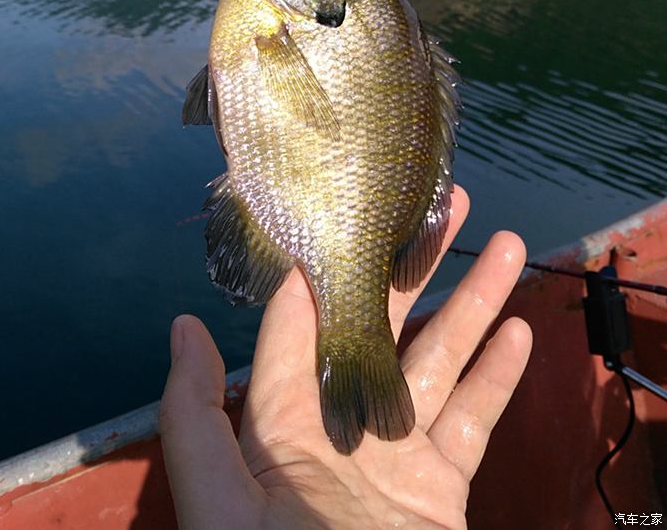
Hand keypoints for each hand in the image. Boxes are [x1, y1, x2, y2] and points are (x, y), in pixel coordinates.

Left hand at [160, 188, 531, 528]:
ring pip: (442, 359)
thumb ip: (196, 417)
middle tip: (451, 204)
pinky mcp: (441, 489)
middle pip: (387, 324)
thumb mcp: (217, 502)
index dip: (331, 263)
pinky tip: (520, 331)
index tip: (354, 208)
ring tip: (506, 244)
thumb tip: (183, 326)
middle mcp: (343, 423)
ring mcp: (398, 454)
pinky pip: (475, 420)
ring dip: (475, 301)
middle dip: (418, 263)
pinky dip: (500, 376)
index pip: (307, 321)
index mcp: (283, 421)